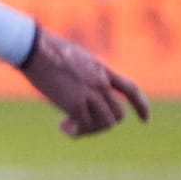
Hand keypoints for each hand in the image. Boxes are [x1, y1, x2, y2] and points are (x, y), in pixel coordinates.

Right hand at [20, 29, 148, 138]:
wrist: (35, 49)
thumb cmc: (46, 49)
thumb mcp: (74, 57)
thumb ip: (83, 71)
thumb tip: (76, 84)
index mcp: (102, 71)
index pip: (130, 90)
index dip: (141, 107)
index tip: (145, 120)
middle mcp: (101, 83)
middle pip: (118, 114)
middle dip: (103, 123)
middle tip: (82, 123)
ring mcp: (90, 94)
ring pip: (105, 123)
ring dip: (91, 129)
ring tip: (71, 125)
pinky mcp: (74, 104)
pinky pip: (84, 126)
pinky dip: (75, 130)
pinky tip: (61, 125)